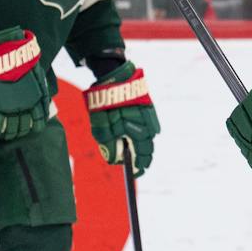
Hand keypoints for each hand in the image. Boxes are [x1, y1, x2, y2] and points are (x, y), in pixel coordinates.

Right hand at [0, 27, 48, 139]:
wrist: (5, 54)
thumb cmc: (21, 59)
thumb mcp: (37, 72)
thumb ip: (39, 84)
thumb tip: (42, 90)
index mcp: (38, 96)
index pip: (41, 117)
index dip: (38, 125)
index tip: (36, 129)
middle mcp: (28, 104)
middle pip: (26, 124)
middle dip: (23, 130)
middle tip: (19, 134)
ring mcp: (14, 105)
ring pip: (13, 126)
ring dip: (11, 133)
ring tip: (8, 136)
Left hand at [85, 61, 159, 176]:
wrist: (114, 77)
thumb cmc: (105, 103)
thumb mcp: (101, 128)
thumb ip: (109, 146)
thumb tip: (115, 160)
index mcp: (139, 134)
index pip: (144, 157)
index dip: (140, 167)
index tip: (135, 174)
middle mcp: (149, 127)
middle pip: (148, 149)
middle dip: (140, 157)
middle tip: (134, 164)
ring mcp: (150, 118)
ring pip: (148, 137)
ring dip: (140, 144)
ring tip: (131, 148)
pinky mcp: (148, 109)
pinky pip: (147, 127)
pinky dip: (141, 133)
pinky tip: (133, 133)